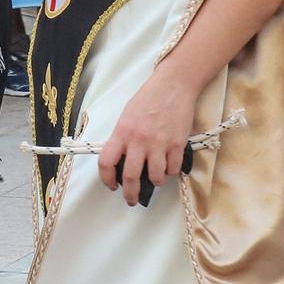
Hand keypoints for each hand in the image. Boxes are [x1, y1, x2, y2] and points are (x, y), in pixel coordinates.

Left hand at [97, 69, 198, 206]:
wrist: (173, 85)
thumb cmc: (149, 98)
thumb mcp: (127, 116)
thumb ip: (123, 138)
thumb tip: (122, 160)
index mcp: (122, 132)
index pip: (106, 162)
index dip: (106, 179)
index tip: (112, 185)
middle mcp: (139, 140)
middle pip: (131, 177)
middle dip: (130, 194)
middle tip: (132, 199)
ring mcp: (159, 143)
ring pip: (156, 177)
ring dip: (155, 181)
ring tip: (156, 178)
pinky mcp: (177, 144)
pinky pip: (173, 169)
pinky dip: (171, 171)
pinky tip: (169, 165)